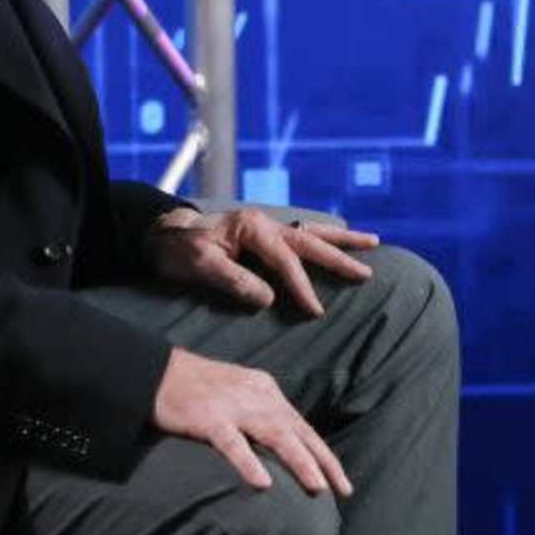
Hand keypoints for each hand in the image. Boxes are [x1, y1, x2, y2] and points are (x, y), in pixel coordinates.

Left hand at [147, 204, 380, 319]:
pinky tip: (339, 242)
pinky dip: (324, 238)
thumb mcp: (199, 265)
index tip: (316, 311)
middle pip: (310, 241)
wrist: (162, 236)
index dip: (302, 286)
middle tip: (366, 273)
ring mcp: (267, 226)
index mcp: (251, 228)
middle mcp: (264, 223)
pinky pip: (302, 235)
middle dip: (339, 257)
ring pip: (312, 232)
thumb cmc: (178, 252)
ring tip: (372, 242)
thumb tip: (268, 298)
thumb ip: (234, 280)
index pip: (285, 260)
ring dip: (341, 240)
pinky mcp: (265, 235)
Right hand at [152, 346, 351, 497]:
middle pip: (298, 432)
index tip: (342, 481)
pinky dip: (249, 463)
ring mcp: (232, 406)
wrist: (153, 370)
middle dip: (324, 462)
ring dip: (300, 463)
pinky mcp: (207, 418)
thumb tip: (283, 442)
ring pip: (276, 436)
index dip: (323, 454)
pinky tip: (263, 484)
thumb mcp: (236, 392)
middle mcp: (256, 396)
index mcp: (265, 391)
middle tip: (343, 489)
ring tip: (318, 488)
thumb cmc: (195, 386)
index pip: (302, 426)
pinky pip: (232, 444)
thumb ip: (259, 412)